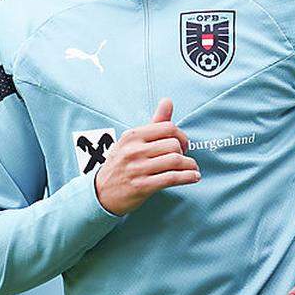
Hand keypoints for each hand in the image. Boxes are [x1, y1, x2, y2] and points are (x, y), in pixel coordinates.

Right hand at [95, 98, 198, 215]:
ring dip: (190, 166)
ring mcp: (137, 169)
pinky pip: (172, 178)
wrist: (101, 193)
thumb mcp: (132, 141)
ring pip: (175, 161)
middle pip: (174, 145)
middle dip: (184, 152)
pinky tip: (194, 177)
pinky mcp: (142, 186)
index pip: (168, 128)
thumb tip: (168, 101)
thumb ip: (154, 122)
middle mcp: (134, 150)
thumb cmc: (121, 164)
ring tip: (193, 169)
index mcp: (132, 136)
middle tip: (185, 159)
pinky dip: (187, 177)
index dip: (181, 136)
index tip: (183, 145)